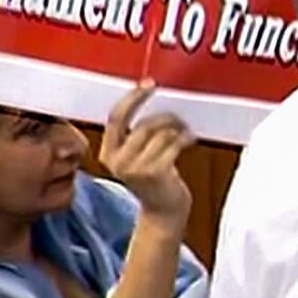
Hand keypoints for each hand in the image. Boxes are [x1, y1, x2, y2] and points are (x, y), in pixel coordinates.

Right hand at [99, 80, 195, 230]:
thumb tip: (153, 102)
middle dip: (166, 118)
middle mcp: (117, 161)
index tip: (149, 84)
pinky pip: (173, 144)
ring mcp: (135, 168)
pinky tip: (189, 141)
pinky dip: (185, 139)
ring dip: (178, 130)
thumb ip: (137, 135)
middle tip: (179, 119)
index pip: (115, 118)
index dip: (132, 98)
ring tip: (185, 133)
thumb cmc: (155, 181)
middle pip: (144, 124)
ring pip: (161, 134)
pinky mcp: (155, 173)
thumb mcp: (137, 157)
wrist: (164, 213)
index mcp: (108, 153)